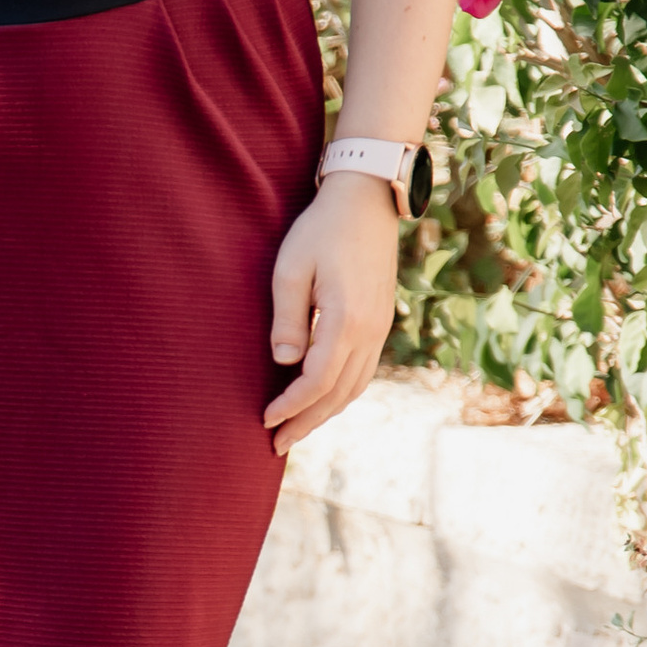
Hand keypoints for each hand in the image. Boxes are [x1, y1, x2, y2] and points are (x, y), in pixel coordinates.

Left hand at [262, 173, 401, 455]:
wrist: (366, 201)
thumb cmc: (320, 230)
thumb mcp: (291, 269)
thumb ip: (288, 319)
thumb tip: (284, 364)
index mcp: (346, 321)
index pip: (317, 381)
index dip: (290, 406)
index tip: (265, 419)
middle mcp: (370, 332)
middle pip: (338, 394)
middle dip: (307, 422)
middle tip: (277, 444)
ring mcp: (380, 328)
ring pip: (355, 387)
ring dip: (326, 413)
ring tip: (297, 429)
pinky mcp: (381, 321)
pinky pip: (363, 370)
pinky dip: (342, 393)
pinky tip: (323, 399)